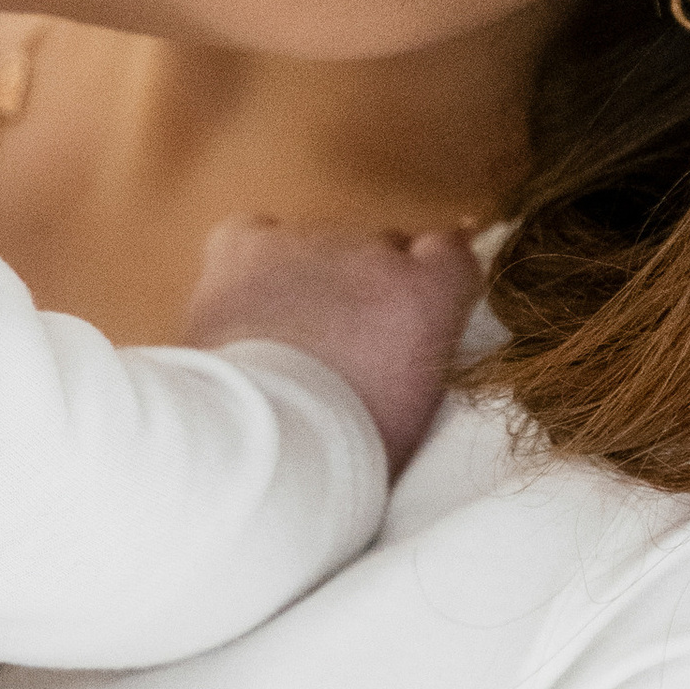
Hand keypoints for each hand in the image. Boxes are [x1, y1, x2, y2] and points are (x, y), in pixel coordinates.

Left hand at [185, 218, 482, 476]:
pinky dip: (248, 265)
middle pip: (378, 250)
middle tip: (337, 346)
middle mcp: (374, 253)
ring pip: (314, 248)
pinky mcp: (245, 246)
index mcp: (428, 295)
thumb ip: (423, 354)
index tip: (407, 306)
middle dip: (362, 289)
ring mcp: (307, 243)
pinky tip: (241, 310)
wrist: (259, 445)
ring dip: (304, 283)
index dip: (425, 278)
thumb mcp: (417, 408)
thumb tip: (411, 341)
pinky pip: (251, 236)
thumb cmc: (345, 452)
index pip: (448, 252)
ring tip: (278, 345)